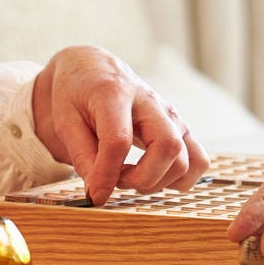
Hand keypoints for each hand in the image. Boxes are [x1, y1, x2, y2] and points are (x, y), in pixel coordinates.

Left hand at [30, 44, 208, 205]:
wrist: (93, 69)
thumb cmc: (77, 93)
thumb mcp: (64, 120)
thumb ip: (82, 156)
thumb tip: (97, 193)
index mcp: (114, 93)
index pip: (119, 140)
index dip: (107, 174)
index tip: (95, 195)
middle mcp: (149, 101)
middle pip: (168, 146)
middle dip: (143, 178)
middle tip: (117, 180)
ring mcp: (169, 114)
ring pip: (186, 158)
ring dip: (160, 181)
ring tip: (131, 177)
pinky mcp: (180, 126)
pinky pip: (199, 159)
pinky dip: (181, 177)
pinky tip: (154, 175)